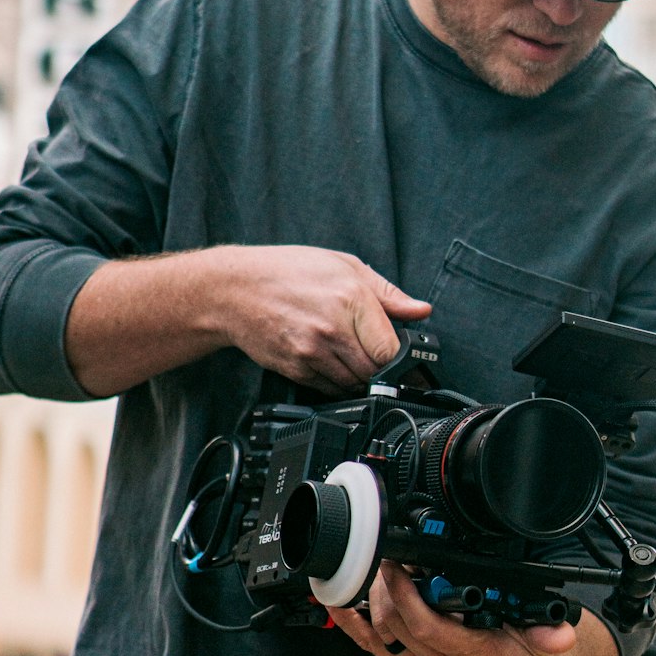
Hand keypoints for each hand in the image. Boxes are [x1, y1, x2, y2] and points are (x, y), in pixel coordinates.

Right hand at [212, 245, 430, 392]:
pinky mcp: (296, 370)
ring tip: (350, 352)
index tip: (401, 353)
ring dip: (361, 377)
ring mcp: (312, 353)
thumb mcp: (343, 266)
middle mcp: (332, 330)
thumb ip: (387, 293)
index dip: (401, 356)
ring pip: (355, 384)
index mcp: (350, 299)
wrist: (234, 290)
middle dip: (381, 366)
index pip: (392, 349)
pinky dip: (339, 382)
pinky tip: (332, 361)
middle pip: (376, 371)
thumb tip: (421, 311)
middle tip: (372, 351)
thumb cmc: (287, 271)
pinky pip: (331, 389)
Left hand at [328, 563, 613, 655]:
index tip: (401, 565)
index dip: (406, 595)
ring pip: (381, 634)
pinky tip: (341, 605)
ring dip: (372, 600)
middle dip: (386, 586)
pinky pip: (374, 649)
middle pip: (396, 623)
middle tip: (387, 555)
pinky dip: (353, 627)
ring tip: (374, 570)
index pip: (426, 625)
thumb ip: (551, 637)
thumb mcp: (546, 651)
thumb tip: (562, 633)